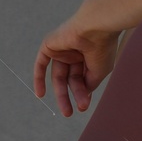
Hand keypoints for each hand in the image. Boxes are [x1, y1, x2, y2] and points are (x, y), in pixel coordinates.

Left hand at [33, 1, 121, 116]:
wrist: (96, 27)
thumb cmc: (102, 47)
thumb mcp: (99, 71)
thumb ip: (89, 83)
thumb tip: (83, 95)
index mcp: (89, 55)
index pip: (82, 77)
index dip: (82, 92)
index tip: (84, 105)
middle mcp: (75, 51)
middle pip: (70, 78)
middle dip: (71, 96)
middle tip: (70, 113)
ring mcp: (62, 48)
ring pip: (60, 75)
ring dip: (62, 93)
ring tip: (67, 111)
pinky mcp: (50, 44)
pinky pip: (41, 63)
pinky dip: (39, 78)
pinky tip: (40, 95)